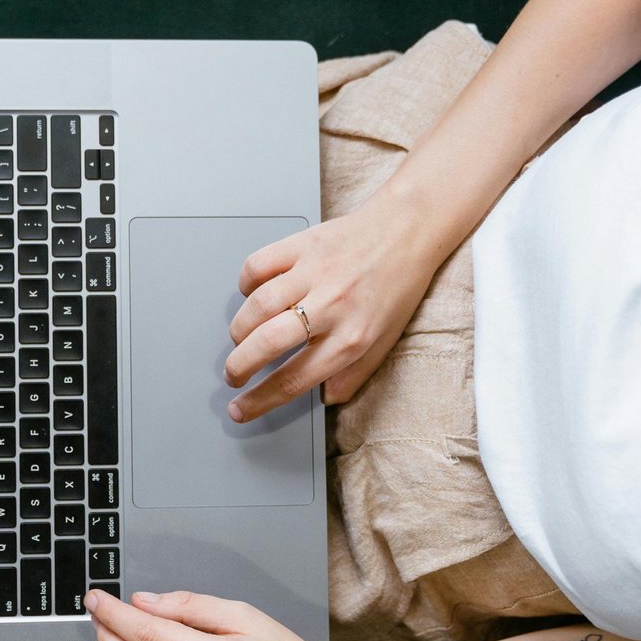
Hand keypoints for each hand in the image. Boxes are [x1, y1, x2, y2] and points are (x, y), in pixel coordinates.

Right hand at [224, 180, 446, 421]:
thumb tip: (325, 398)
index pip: (295, 379)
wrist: (407, 231)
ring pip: (257, 306)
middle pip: (267, 344)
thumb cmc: (397, 287)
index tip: (240, 409)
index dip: (260, 400)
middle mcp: (331, 305)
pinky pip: (258, 265)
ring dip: (239, 330)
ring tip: (240, 340)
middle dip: (239, 367)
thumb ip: (354, 375)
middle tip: (233, 375)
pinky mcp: (302, 244)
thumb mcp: (385, 342)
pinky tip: (252, 295)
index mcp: (352, 337)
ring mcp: (314, 272)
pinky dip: (246, 284)